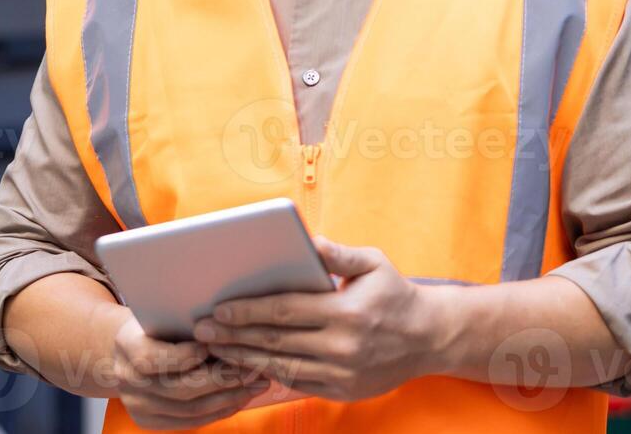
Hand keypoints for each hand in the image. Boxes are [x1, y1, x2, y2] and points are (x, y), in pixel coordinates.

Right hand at [111, 314, 269, 428]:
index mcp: (127, 346)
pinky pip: (191, 422)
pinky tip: (241, 398)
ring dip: (229, 398)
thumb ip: (187, 320)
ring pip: (190, 409)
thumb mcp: (164, 313)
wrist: (129, 350)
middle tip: (253, 369)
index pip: (152, 359)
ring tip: (256, 384)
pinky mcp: (150, 422)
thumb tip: (229, 323)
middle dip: (222, 380)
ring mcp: (138, 406)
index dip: (185, 356)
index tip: (214, 344)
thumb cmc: (157, 323)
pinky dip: (220, 411)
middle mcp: (127, 381)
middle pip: (179, 389)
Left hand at [190, 235, 442, 401]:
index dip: (248, 311)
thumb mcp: (373, 263)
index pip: (285, 311)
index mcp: (346, 312)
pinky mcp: (341, 391)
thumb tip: (308, 239)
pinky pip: (297, 382)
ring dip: (243, 357)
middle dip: (234, 336)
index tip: (218, 309)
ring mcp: (341, 373)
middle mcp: (342, 346)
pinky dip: (268, 373)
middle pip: (275, 341)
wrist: (429, 338)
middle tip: (200, 331)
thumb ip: (338, 254)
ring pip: (281, 366)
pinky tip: (246, 363)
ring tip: (215, 349)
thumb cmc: (395, 294)